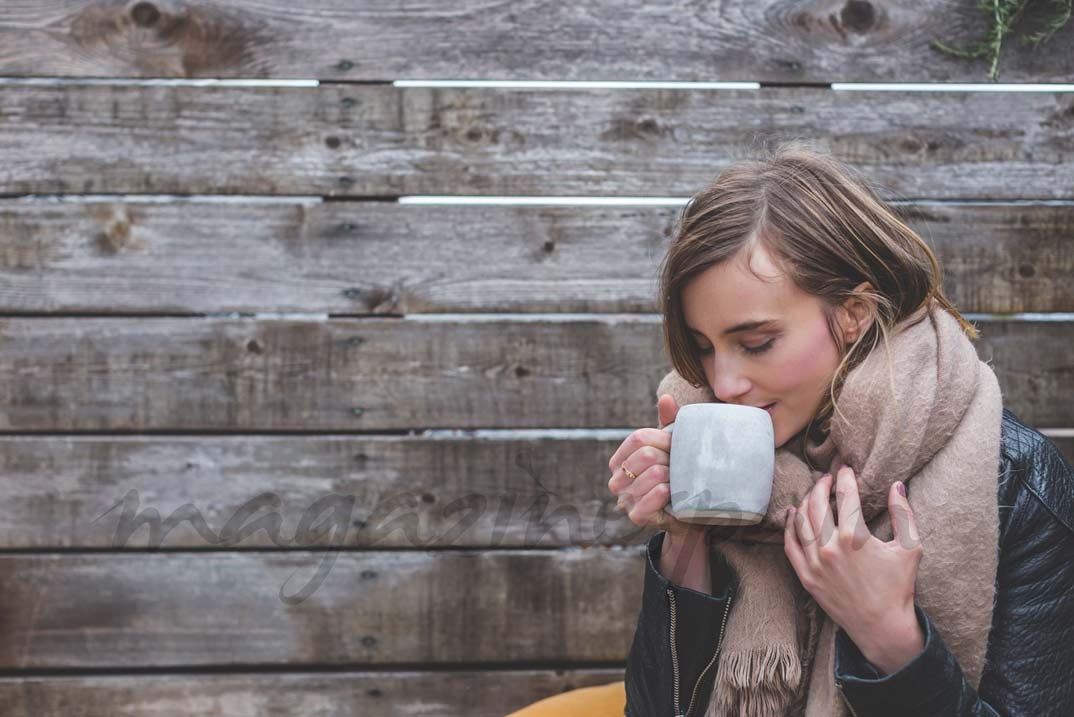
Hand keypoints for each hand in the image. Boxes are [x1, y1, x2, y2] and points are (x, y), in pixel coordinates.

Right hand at [607, 394, 704, 541]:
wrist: (687, 513)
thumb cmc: (677, 475)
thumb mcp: (671, 448)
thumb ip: (668, 423)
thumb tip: (666, 398)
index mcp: (619, 460)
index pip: (638, 438)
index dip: (663, 439)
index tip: (677, 447)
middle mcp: (616, 480)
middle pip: (646, 455)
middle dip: (670, 459)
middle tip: (682, 467)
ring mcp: (624, 500)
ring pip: (653, 474)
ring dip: (674, 476)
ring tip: (681, 481)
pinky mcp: (636, 516)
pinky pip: (653, 497)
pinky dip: (668, 492)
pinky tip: (675, 492)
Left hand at [783, 465, 924, 674]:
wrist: (882, 626)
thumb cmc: (898, 587)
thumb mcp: (910, 548)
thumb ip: (904, 514)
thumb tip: (897, 485)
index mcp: (854, 537)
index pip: (845, 495)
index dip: (845, 478)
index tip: (846, 470)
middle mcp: (829, 547)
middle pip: (817, 503)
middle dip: (821, 485)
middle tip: (827, 478)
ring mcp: (814, 563)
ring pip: (801, 521)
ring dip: (806, 501)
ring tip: (814, 493)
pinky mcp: (805, 576)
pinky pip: (790, 544)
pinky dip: (789, 526)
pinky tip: (793, 513)